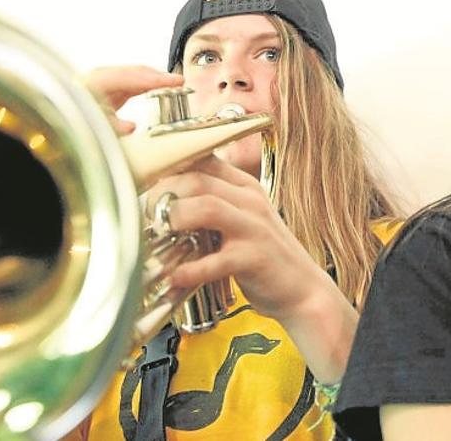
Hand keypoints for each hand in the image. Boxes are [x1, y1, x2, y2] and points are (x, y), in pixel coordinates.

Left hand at [84, 65, 183, 134]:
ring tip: (175, 85)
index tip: (174, 82)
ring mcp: (105, 80)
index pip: (129, 77)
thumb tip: (131, 127)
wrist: (65, 121)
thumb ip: (113, 127)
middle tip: (179, 82)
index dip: (153, 79)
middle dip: (158, 77)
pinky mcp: (110, 87)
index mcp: (94, 83)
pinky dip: (148, 84)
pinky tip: (160, 88)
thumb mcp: (93, 127)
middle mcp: (99, 77)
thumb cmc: (75, 123)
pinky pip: (133, 81)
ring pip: (135, 75)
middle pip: (133, 72)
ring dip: (155, 80)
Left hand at [148, 155, 329, 322]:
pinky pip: (216, 260)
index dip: (169, 166)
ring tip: (158, 234)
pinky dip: (190, 269)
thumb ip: (212, 206)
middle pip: (198, 179)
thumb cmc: (264, 258)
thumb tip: (165, 202)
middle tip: (146, 214)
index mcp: (245, 187)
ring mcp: (254, 228)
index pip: (203, 158)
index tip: (145, 180)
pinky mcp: (255, 258)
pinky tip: (175, 276)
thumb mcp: (241, 221)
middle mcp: (250, 201)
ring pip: (207, 207)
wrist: (305, 291)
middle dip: (164, 193)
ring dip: (175, 218)